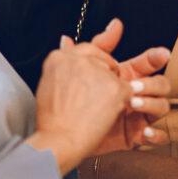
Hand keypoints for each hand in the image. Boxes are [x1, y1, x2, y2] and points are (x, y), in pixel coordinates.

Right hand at [29, 40, 131, 173]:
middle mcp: (78, 60)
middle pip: (102, 61)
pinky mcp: (115, 86)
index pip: (85, 49)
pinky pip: (127, 90)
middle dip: (103, 77)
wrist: (59, 141)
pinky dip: (121, 103)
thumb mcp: (50, 83)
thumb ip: (64, 61)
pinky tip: (106, 114)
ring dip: (110, 91)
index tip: (101, 64)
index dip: (95, 59)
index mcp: (59, 58)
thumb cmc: (53, 119)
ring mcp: (97, 72)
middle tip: (90, 100)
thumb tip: (66, 37)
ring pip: (114, 76)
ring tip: (94, 110)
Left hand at [87, 19, 171, 151]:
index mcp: (129, 76)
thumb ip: (99, 46)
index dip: (157, 56)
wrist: (63, 135)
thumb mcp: (85, 69)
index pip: (148, 63)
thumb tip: (114, 23)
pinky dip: (156, 134)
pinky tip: (145, 132)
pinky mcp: (138, 136)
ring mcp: (140, 115)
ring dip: (152, 104)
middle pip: (162, 83)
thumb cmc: (77, 102)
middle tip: (134, 87)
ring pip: (163, 106)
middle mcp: (138, 94)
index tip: (163, 54)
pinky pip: (160, 136)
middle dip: (153, 84)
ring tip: (134, 105)